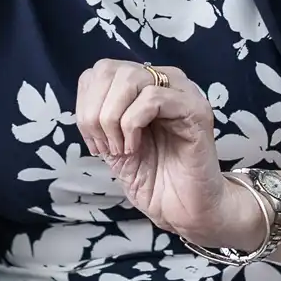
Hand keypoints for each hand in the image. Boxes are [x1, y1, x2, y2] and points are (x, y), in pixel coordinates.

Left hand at [75, 60, 261, 248]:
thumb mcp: (114, 144)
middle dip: (95, 112)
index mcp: (145, 85)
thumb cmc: (154, 179)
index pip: (101, 70)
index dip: (86, 104)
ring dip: (113, 119)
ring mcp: (183, 93)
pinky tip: (134, 148)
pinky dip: (132, 125)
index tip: (94, 142)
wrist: (184, 211)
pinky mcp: (195, 110)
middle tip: (105, 146)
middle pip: (110, 69)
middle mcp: (165, 81)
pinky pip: (152, 99)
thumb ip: (100, 117)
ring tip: (121, 149)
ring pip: (130, 79)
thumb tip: (84, 102)